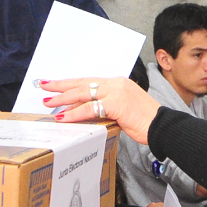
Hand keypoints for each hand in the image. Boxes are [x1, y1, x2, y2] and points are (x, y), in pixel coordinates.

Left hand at [40, 77, 159, 143]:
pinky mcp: (116, 104)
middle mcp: (115, 83)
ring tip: (48, 102)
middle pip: (82, 83)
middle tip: (44, 87)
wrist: (162, 126)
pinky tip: (64, 117)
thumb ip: (108, 107)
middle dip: (61, 86)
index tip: (56, 84)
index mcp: (118, 83)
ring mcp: (116, 92)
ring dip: (63, 99)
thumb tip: (92, 114)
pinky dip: (75, 113)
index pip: (89, 81)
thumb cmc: (146, 121)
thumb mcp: (125, 109)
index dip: (71, 83)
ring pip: (83, 93)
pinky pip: (90, 108)